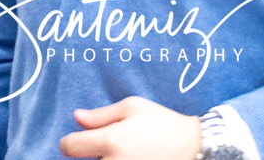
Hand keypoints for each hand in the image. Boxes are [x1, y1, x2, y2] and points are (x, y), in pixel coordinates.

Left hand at [61, 96, 200, 159]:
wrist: (194, 148)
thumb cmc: (163, 124)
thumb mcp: (133, 107)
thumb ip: (101, 115)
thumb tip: (76, 118)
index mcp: (111, 140)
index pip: (69, 147)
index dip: (70, 142)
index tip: (78, 141)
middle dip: (91, 155)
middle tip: (110, 148)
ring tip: (123, 153)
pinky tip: (129, 159)